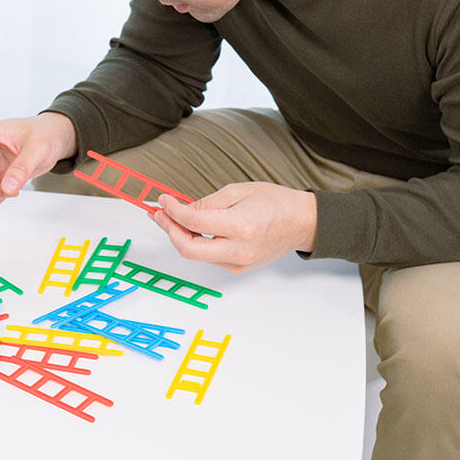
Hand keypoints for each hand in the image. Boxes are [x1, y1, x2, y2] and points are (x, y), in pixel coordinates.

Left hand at [150, 182, 317, 272]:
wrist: (301, 222)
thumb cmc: (275, 203)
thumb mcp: (238, 191)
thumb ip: (207, 203)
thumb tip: (180, 210)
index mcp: (241, 226)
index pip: (194, 223)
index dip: (173, 211)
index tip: (163, 201)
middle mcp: (239, 249)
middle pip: (188, 249)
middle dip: (169, 231)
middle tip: (159, 214)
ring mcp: (239, 263)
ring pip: (195, 255)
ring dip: (179, 236)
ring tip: (171, 218)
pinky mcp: (238, 268)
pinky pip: (208, 257)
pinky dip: (195, 242)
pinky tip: (191, 229)